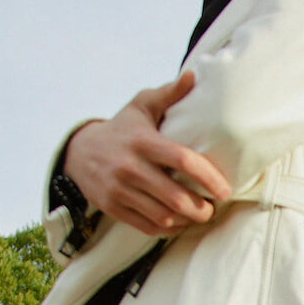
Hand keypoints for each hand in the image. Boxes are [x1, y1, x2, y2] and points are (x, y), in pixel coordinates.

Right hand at [63, 72, 231, 236]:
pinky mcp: (113, 208)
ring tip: (199, 215)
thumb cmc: (122, 128)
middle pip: (175, 197)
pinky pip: (147, 226)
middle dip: (201, 208)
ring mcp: (120, 190)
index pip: (182, 160)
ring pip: (163, 216)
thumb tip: (193, 76)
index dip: (208, 177)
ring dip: (186, 221)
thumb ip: (168, 94)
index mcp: (143, 141)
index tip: (224, 189)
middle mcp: (130, 167)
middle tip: (213, 208)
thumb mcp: (141, 106)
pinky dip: (168, 229)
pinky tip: (179, 222)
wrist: (79, 152)